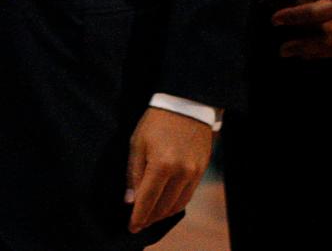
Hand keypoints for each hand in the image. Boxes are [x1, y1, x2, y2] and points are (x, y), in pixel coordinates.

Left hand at [125, 107, 212, 231]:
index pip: (147, 200)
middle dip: (149, 217)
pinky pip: (188, 196)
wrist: (185, 104)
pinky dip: (175, 204)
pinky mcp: (201, 170)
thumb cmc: (156, 121)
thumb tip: (130, 201)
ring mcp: (193, 172)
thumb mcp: (137, 143)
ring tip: (151, 216)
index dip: (138, 216)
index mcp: (161, 164)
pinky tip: (166, 204)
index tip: (131, 227)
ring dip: (162, 214)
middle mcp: (180, 172)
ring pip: (177, 205)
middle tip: (139, 221)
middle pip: (163, 206)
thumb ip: (133, 174)